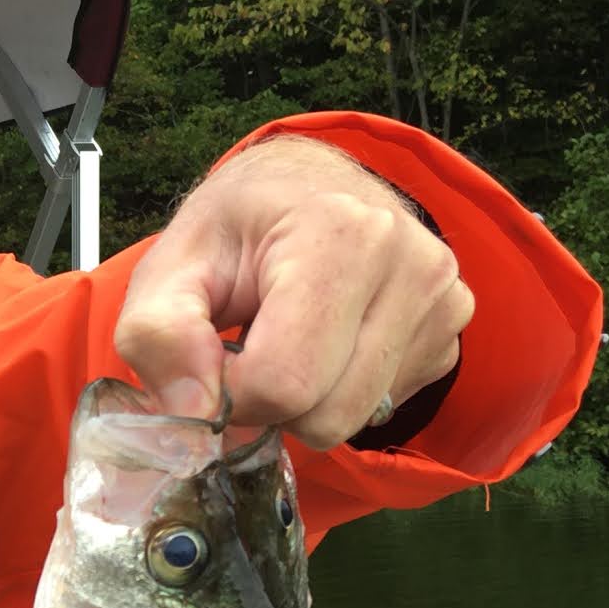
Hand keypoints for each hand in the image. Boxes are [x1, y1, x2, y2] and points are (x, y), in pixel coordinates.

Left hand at [113, 137, 471, 447]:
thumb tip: (194, 413)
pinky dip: (340, 393)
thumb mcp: (169, 267)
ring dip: (304, 403)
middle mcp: (412, 265)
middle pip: (325, 413)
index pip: (282, 382)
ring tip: (289, 339)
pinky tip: (327, 342)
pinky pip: (382, 409)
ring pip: (354, 421)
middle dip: (269, 404)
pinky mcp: (451, 333)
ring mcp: (443, 301)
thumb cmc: (234, 229)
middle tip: (249, 348)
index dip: (228, 395)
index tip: (214, 357)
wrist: (303, 186)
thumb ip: (157, 336)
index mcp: (342, 234)